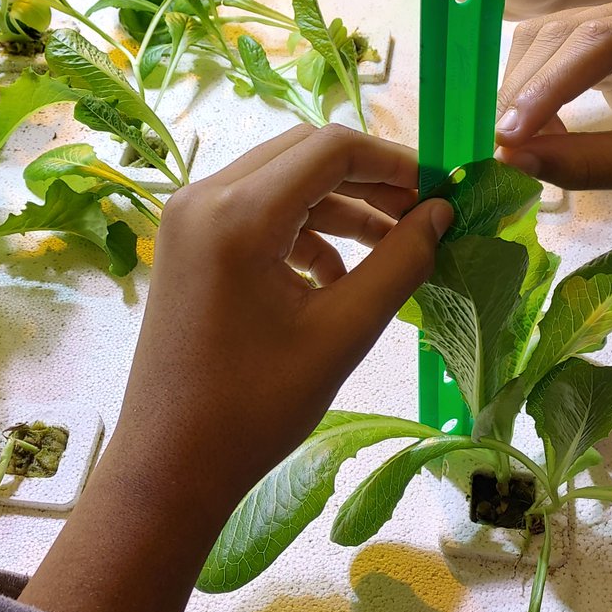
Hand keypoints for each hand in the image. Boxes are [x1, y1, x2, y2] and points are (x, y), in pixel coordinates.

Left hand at [117, 124, 451, 517]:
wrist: (170, 463)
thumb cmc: (255, 407)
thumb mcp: (341, 333)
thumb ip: (399, 262)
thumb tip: (442, 213)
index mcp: (237, 213)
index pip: (331, 148)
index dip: (395, 162)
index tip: (441, 191)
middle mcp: (203, 197)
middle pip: (303, 154)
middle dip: (368, 179)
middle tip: (422, 214)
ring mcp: (188, 219)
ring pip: (281, 181)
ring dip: (338, 207)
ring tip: (391, 248)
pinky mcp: (186, 243)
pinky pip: (256, 212)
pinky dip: (302, 231)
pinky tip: (336, 278)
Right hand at [493, 0, 611, 220]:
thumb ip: (589, 164)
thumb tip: (510, 159)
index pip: (601, 40)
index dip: (546, 87)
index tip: (506, 137)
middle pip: (568, 31)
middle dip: (526, 90)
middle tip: (500, 148)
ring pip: (552, 36)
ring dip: (523, 88)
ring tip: (517, 143)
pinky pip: (560, 49)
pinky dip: (536, 88)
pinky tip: (534, 128)